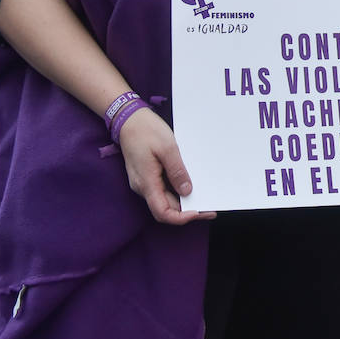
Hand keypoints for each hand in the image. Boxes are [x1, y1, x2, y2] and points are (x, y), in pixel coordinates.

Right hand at [117, 108, 214, 224]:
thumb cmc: (147, 131)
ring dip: (183, 202)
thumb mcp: (167, 148)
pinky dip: (177, 190)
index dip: (181, 218)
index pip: (162, 213)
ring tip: (204, 196)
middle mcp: (143, 187)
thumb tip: (187, 191)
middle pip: (165, 209)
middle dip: (187, 211)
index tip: (200, 212)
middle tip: (210, 209)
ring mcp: (144, 182)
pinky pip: (163, 188)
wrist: (129, 120)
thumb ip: (177, 171)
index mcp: (146, 183)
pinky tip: (191, 184)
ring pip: (164, 199)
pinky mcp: (147, 175)